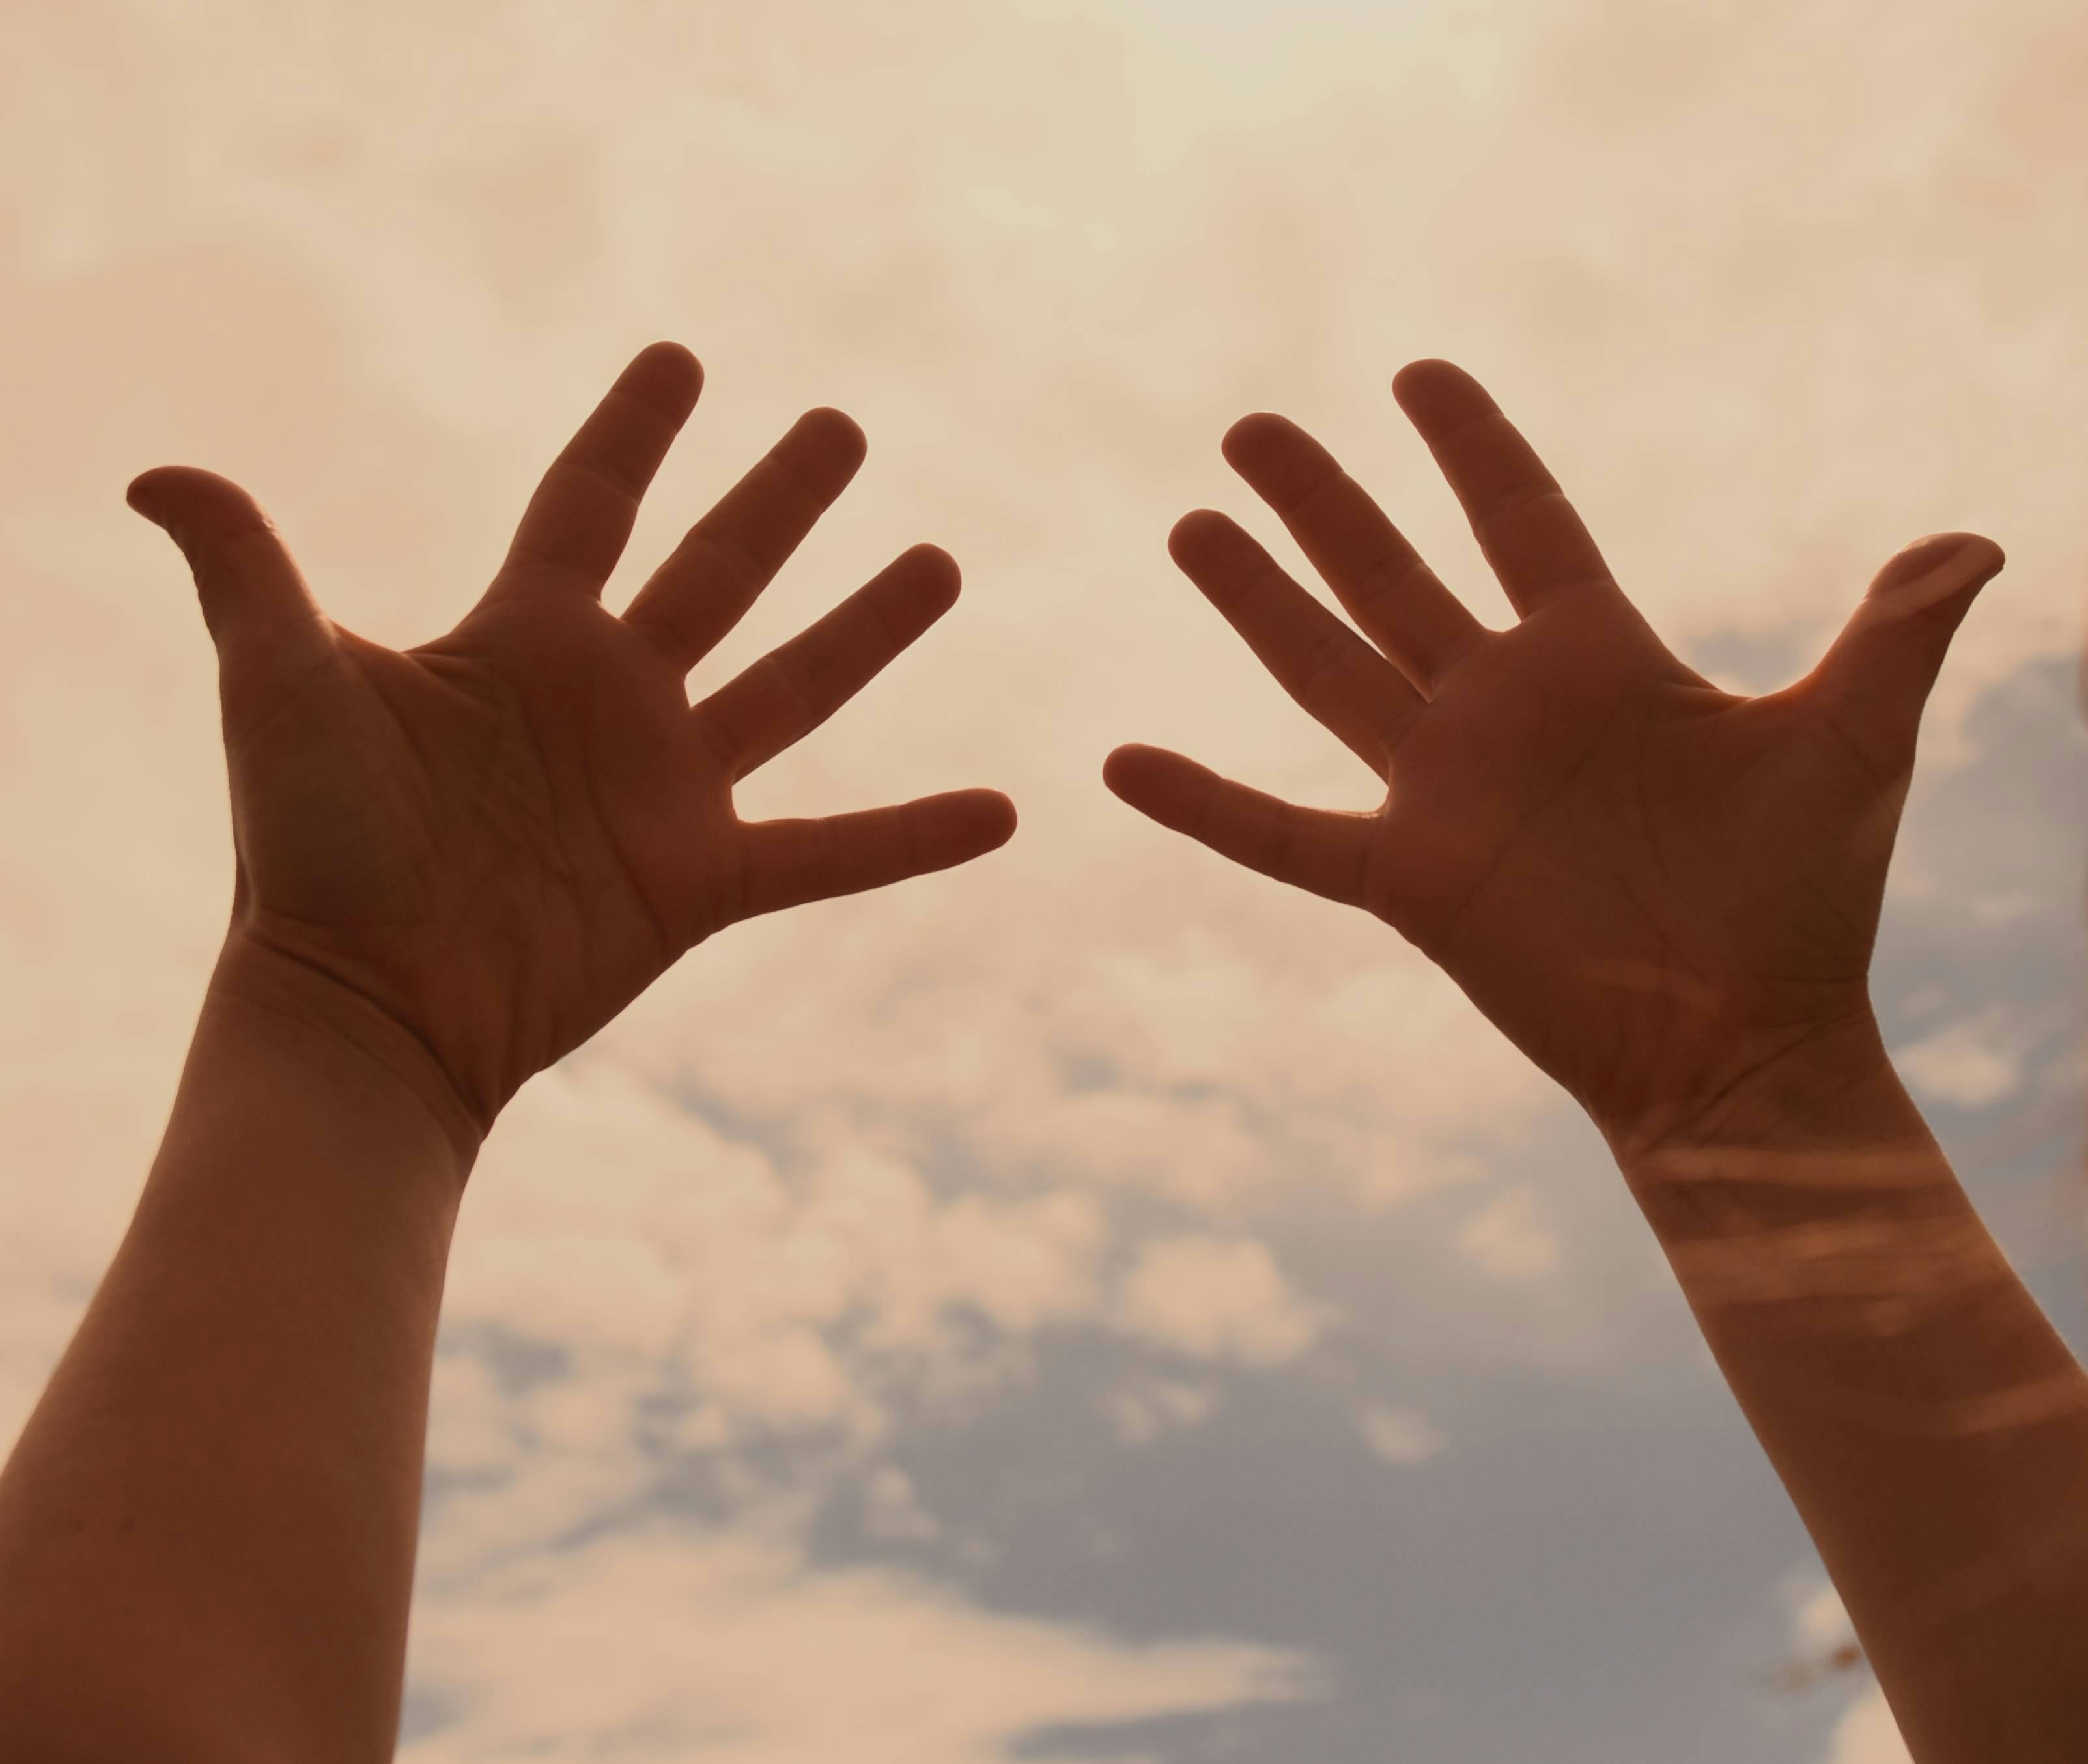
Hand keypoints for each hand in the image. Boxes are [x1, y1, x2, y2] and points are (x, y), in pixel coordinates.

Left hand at [132, 342, 1015, 1138]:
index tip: (685, 359)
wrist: (362, 1005)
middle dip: (780, 497)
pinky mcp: (702, 882)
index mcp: (520, 638)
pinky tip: (1002, 812)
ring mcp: (663, 790)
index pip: (591, 506)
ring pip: (793, 688)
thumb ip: (248, 575)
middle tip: (843, 427)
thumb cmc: (310, 848)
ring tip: (942, 562)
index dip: (635, 432)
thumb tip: (156, 473)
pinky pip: (833, 850)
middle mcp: (606, 700)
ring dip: (869, 628)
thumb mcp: (282, 688)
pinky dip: (914, 835)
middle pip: (717, 574)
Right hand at [1105, 360, 2002, 1154]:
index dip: (1473, 446)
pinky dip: (1203, 802)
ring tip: (1190, 525)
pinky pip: (1282, 833)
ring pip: (1326, 672)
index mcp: (1597, 658)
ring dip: (1255, 602)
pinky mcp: (1408, 880)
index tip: (1418, 374)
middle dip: (1322, 500)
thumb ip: (1891, 639)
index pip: (1523, 521)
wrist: (1745, 1046)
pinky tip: (1121, 761)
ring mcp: (1444, 792)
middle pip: (1391, 575)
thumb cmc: (1804, 900)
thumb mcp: (1851, 747)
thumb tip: (1973, 542)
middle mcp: (1504, 710)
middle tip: (1250, 425)